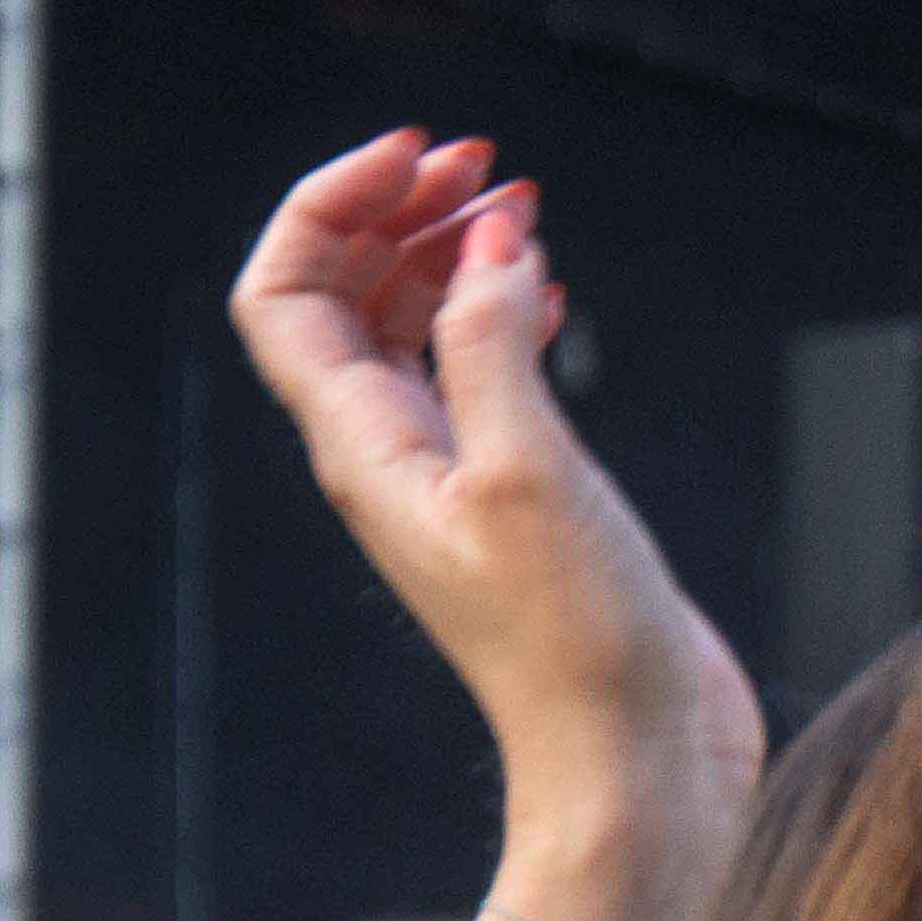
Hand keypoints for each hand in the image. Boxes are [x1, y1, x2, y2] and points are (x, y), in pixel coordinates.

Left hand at [231, 131, 761, 879]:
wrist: (634, 762)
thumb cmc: (577, 647)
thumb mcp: (530, 475)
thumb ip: (494, 348)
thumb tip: (489, 243)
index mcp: (365, 448)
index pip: (287, 293)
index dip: (334, 205)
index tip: (422, 158)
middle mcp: (391, 458)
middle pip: (345, 296)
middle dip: (398, 212)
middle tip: (480, 165)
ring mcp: (451, 477)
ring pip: (412, 329)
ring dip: (450, 253)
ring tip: (517, 205)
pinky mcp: (515, 499)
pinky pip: (476, 376)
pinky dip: (501, 313)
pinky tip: (549, 295)